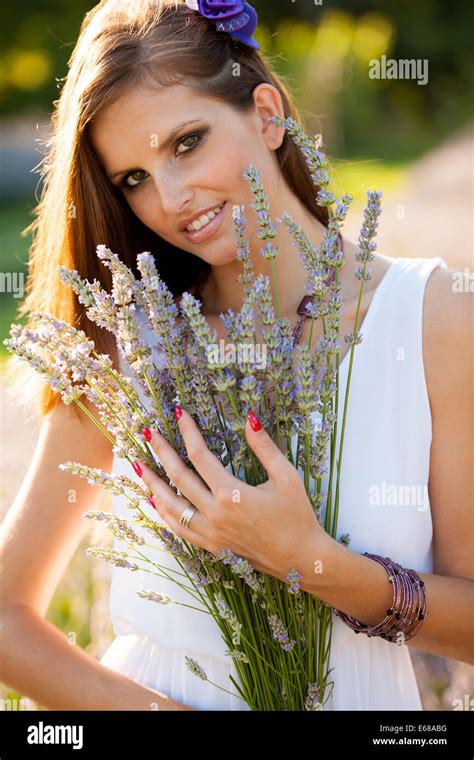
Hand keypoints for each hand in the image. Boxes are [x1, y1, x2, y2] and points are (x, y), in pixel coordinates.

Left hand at [136, 406, 329, 580]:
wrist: (301, 560)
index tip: (180, 414)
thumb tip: (250, 418)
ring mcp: (210, 533)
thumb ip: (265, 447)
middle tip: (148, 432)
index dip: (188, 431)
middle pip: (178, 476)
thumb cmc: (298, 517)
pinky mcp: (211, 546)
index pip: (200, 455)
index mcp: (231, 494)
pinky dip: (163, 512)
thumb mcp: (287, 477)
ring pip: (170, 505)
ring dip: (152, 483)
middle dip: (161, 452)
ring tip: (138, 464)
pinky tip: (154, 500)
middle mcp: (214, 513)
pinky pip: (178, 528)